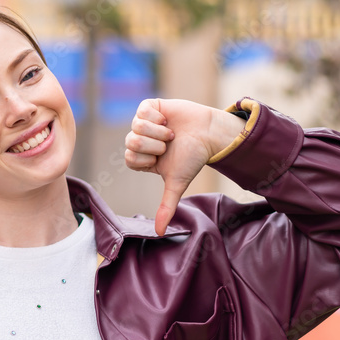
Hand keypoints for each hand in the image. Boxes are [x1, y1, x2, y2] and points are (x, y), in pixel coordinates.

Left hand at [124, 99, 245, 234]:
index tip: (163, 158)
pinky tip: (168, 119)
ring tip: (171, 133)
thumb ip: (166, 206)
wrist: (209, 133)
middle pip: (131, 142)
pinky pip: (142, 110)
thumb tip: (159, 233)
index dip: (147, 158)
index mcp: (142, 158)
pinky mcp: (150, 106)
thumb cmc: (193, 158)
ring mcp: (143, 122)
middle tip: (169, 145)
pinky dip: (157, 116)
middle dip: (154, 145)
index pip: (130, 158)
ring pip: (136, 126)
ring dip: (158, 131)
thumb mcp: (177, 183)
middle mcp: (140, 140)